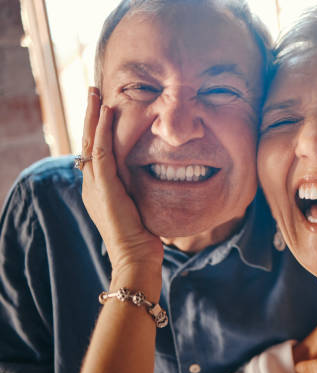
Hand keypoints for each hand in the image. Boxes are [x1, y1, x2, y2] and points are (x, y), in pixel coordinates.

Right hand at [81, 88, 162, 289]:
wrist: (136, 257)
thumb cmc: (142, 237)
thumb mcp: (137, 207)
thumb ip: (136, 190)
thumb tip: (149, 178)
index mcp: (98, 189)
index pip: (94, 152)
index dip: (96, 130)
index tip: (102, 109)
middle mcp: (91, 184)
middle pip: (86, 142)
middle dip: (89, 116)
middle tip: (92, 92)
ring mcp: (95, 185)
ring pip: (89, 142)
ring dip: (92, 115)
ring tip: (94, 92)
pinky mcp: (104, 186)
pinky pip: (100, 151)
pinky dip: (101, 130)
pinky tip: (106, 112)